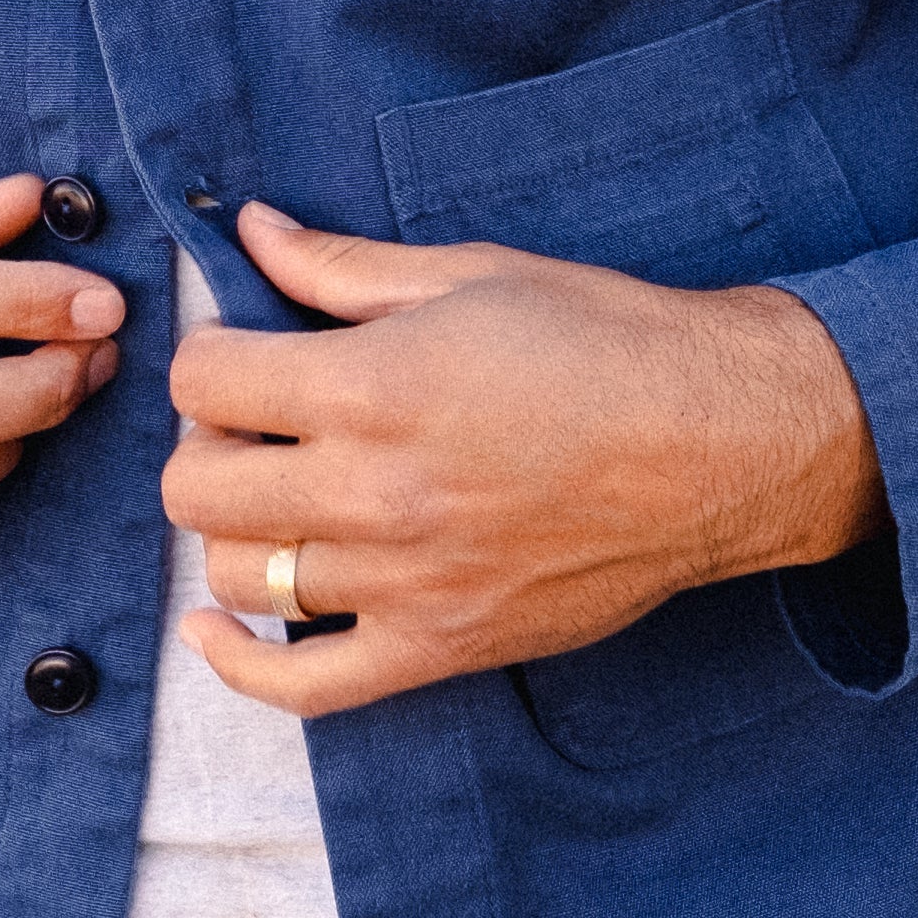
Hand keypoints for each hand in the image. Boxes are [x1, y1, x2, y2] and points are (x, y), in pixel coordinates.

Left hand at [163, 202, 888, 715]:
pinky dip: (238, 666)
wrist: (722, 441)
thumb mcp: (470, 274)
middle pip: (196, 486)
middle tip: (257, 421)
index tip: (241, 352)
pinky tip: (212, 630)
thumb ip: (340, 265)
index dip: (209, 357)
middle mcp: (372, 491)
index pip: (202, 382)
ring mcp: (403, 581)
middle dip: (209, 443)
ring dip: (238, 528)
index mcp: (373, 386)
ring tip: (278, 494)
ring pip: (236, 576)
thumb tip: (251, 230)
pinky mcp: (440, 645)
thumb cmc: (606, 342)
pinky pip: (302, 687)